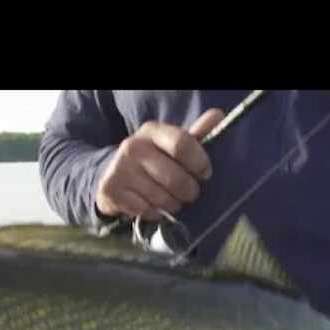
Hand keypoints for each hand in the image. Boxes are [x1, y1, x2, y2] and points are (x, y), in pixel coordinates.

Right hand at [96, 108, 224, 220]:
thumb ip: (195, 134)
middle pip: (175, 178)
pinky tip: (155, 207)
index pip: (182, 144)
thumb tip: (218, 116)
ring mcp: (120, 169)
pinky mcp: (112, 190)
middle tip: (190, 193)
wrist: (113, 175)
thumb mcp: (171, 145)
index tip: (205, 174)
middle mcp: (133, 146)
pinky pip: (146, 210)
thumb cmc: (153, 160)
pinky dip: (156, 213)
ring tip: (173, 201)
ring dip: (174, 205)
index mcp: (152, 131)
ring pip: (162, 198)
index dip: (199, 163)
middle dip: (189, 191)